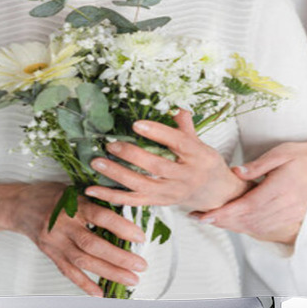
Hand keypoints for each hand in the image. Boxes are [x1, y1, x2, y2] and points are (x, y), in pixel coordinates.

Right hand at [7, 182, 148, 297]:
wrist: (20, 205)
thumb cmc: (51, 194)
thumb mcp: (73, 189)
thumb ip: (95, 200)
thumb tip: (126, 211)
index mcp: (72, 204)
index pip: (100, 217)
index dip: (121, 227)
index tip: (139, 237)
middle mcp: (63, 224)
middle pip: (93, 244)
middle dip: (119, 257)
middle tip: (140, 265)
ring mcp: (55, 241)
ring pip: (83, 261)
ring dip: (109, 272)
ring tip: (130, 279)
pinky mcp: (50, 254)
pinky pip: (68, 272)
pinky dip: (85, 284)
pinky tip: (100, 292)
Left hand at [85, 110, 247, 212]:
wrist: (214, 193)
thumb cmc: (203, 162)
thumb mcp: (200, 141)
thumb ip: (184, 124)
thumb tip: (172, 104)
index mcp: (198, 156)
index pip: (178, 142)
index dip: (158, 133)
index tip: (137, 123)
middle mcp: (185, 176)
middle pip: (157, 167)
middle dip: (132, 155)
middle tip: (111, 144)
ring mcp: (171, 193)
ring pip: (142, 186)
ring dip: (117, 176)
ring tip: (97, 163)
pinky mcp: (158, 203)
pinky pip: (132, 202)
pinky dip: (111, 196)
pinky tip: (91, 190)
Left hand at [190, 141, 306, 244]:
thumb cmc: (299, 155)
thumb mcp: (278, 153)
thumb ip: (257, 166)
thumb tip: (236, 173)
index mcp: (281, 188)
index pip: (248, 206)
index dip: (225, 213)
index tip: (206, 216)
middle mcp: (286, 205)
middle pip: (249, 220)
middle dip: (223, 222)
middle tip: (201, 219)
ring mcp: (290, 215)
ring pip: (256, 227)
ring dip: (233, 227)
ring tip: (213, 221)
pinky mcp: (292, 219)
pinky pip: (266, 229)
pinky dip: (248, 229)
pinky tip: (234, 224)